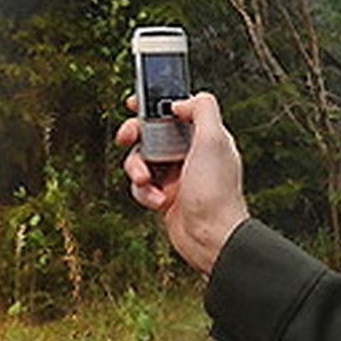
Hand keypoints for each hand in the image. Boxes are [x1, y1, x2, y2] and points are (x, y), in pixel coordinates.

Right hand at [116, 91, 248, 274]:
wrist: (212, 238)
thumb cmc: (216, 191)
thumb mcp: (215, 140)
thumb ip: (202, 109)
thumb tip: (179, 103)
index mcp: (204, 136)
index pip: (175, 111)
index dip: (153, 105)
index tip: (133, 102)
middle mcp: (190, 153)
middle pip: (151, 133)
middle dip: (135, 134)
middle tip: (124, 137)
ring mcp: (176, 175)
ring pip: (141, 159)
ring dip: (137, 167)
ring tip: (145, 180)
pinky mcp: (165, 196)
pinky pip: (142, 186)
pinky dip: (144, 192)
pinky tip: (157, 202)